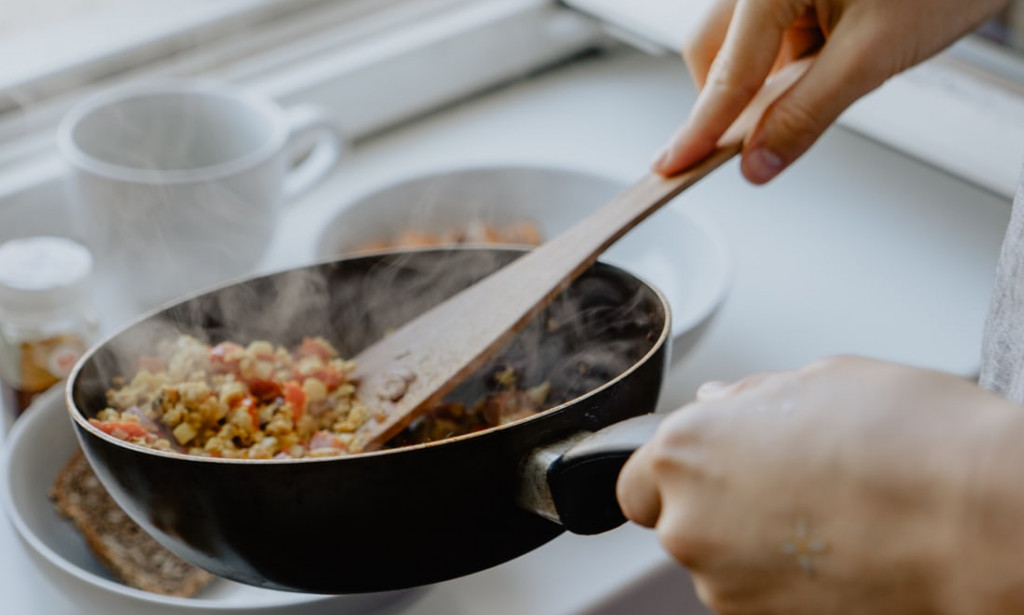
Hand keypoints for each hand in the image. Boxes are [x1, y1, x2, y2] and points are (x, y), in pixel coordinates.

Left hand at [617, 356, 1023, 613]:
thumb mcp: (821, 379)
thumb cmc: (910, 439)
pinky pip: (758, 594)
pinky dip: (784, 579)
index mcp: (686, 451)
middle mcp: (690, 523)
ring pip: (720, 562)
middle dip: (717, 504)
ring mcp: (726, 585)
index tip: (711, 466)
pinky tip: (839, 549)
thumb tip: (720, 402)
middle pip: (677, 522)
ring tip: (826, 513)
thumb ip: (749, 396)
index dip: (674, 472)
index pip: (635, 480)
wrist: (980, 520)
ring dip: (753, 543)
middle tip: (785, 482)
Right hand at [653, 0, 1010, 182]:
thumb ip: (807, 113)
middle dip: (733, 98)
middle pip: (714, 50)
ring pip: (742, 43)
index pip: (726, 73)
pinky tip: (832, 56)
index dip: (700, 129)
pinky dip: (791, 58)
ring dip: (769, 77)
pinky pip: (771, 31)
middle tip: (759, 137)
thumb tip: (758, 161)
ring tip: (832, 73)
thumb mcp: (874, 55)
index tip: (673, 165)